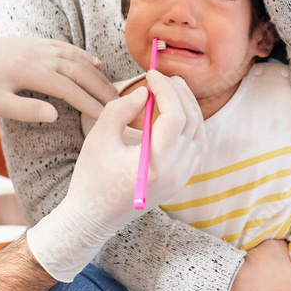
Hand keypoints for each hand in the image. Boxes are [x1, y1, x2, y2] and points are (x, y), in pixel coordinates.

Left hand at [0, 31, 117, 120]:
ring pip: (74, 58)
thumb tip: (56, 115)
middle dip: (101, 88)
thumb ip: (26, 110)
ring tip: (113, 89)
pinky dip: (82, 55)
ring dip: (96, 73)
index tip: (108, 116)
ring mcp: (36, 45)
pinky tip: (94, 63)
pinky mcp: (32, 42)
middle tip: (121, 105)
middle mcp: (37, 53)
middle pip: (78, 71)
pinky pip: (64, 48)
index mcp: (29, 69)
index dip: (90, 103)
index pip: (69, 88)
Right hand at [27, 71, 205, 280]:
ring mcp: (182, 178)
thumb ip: (121, 109)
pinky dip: (191, 125)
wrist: (94, 217)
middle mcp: (177, 172)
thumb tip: (145, 92)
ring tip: (171, 89)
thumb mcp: (99, 138)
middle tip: (161, 76)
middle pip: (192, 122)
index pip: (176, 116)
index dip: (166, 89)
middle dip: (179, 93)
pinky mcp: (180, 180)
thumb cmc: (92, 177)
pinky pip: (197, 147)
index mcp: (157, 163)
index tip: (150, 74)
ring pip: (199, 133)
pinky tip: (177, 112)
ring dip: (188, 107)